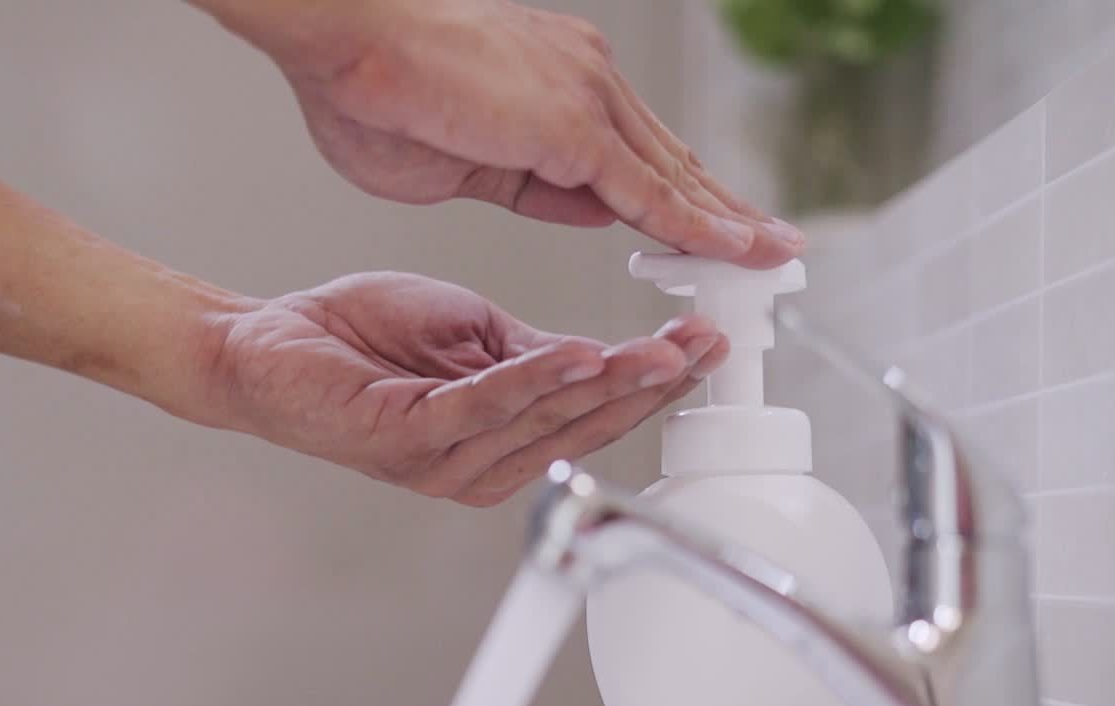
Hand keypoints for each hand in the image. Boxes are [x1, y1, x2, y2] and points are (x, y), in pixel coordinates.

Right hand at [197, 0, 800, 267]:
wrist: (341, 41)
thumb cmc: (370, 92)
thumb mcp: (460, 167)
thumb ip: (529, 189)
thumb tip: (584, 210)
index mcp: (557, 82)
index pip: (634, 151)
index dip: (678, 194)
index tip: (711, 228)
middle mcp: (585, 77)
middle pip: (669, 159)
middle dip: (720, 207)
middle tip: (768, 245)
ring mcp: (586, 96)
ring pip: (672, 174)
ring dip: (726, 219)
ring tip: (773, 254)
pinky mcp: (576, 126)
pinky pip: (651, 191)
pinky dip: (697, 226)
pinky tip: (735, 250)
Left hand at [206, 272, 726, 505]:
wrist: (267, 346)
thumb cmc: (359, 339)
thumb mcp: (471, 333)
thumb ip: (534, 351)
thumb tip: (602, 354)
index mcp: (498, 441)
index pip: (591, 416)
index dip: (649, 382)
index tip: (702, 346)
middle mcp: (477, 466)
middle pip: (583, 427)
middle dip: (650, 386)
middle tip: (704, 348)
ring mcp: (444, 462)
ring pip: (546, 421)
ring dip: (610, 384)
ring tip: (662, 352)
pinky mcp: (408, 440)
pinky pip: (486, 406)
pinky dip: (538, 380)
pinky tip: (583, 355)